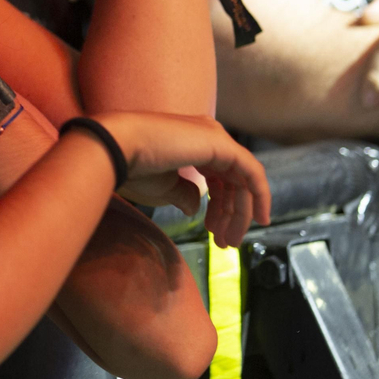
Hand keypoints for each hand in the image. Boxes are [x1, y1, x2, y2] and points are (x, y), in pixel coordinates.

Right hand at [78, 112, 270, 247]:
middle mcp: (207, 135)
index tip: (216, 233)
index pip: (217, 177)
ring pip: (243, 181)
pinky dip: (260, 195)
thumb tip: (195, 207)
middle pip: (232, 181)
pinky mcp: (223, 145)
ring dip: (241, 213)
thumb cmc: (134, 167)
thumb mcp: (163, 188)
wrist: (119, 148)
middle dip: (231, 215)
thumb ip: (184, 194)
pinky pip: (252, 173)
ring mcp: (216, 137)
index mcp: (191, 143)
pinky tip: (259, 218)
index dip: (220, 207)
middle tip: (226, 243)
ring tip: (230, 241)